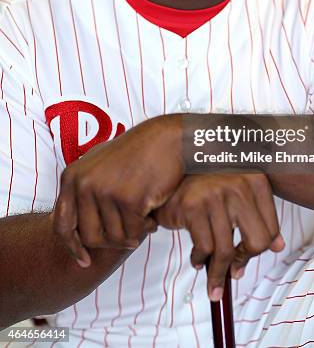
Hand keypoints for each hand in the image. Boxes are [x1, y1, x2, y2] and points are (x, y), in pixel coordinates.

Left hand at [52, 114, 183, 267]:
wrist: (168, 139)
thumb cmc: (137, 152)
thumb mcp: (99, 163)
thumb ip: (80, 190)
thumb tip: (59, 222)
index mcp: (72, 177)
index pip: (62, 225)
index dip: (73, 247)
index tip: (84, 260)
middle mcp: (84, 184)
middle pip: (89, 236)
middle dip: (111, 242)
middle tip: (129, 237)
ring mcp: (105, 191)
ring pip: (114, 236)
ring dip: (132, 233)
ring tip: (145, 218)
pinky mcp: (129, 199)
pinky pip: (134, 231)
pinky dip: (145, 228)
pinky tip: (153, 215)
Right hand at [152, 172, 284, 300]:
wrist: (173, 169)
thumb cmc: (208, 181)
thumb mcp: (240, 191)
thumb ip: (260, 216)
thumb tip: (277, 245)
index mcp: (256, 180)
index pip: (270, 229)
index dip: (259, 250)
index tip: (247, 257)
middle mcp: (239, 185)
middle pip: (256, 242)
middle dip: (242, 263)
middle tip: (234, 272)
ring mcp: (215, 195)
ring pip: (226, 250)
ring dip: (218, 272)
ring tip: (214, 277)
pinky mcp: (193, 206)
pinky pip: (204, 247)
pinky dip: (200, 259)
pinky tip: (198, 258)